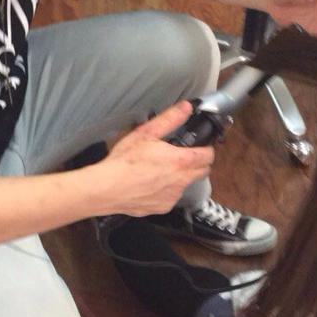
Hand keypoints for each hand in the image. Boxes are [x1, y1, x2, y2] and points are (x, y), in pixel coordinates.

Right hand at [98, 102, 213, 216]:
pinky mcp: (163, 207)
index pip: (209, 156)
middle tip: (182, 156)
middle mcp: (181, 181)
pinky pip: (171, 197)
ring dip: (180, 177)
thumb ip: (170, 119)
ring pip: (186, 185)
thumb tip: (186, 108)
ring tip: (160, 170)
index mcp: (181, 161)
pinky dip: (166, 191)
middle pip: (203, 172)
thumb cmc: (124, 162)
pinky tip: (150, 184)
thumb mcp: (146, 133)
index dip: (206, 149)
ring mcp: (173, 196)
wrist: (107, 189)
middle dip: (198, 163)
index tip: (199, 146)